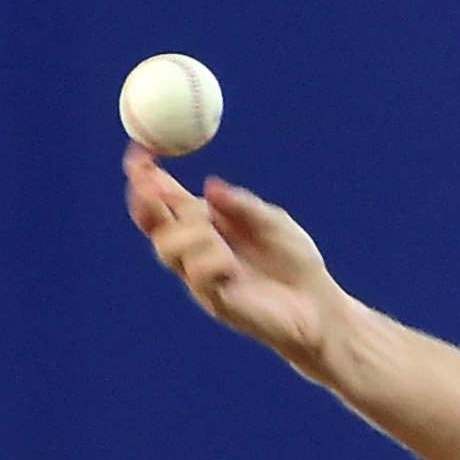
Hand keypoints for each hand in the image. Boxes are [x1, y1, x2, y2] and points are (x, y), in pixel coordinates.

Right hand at [125, 145, 340, 368]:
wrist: (320, 306)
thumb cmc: (295, 261)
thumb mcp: (274, 222)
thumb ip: (243, 205)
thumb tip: (211, 186)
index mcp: (205, 223)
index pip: (163, 197)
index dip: (145, 176)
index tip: (139, 152)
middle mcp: (196, 249)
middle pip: (153, 223)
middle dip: (149, 200)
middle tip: (157, 186)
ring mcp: (202, 277)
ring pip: (168, 248)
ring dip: (189, 234)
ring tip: (219, 239)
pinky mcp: (216, 302)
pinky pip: (198, 275)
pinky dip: (211, 261)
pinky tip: (231, 265)